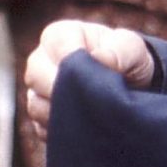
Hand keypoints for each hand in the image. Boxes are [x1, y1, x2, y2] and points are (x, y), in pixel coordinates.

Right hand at [24, 20, 154, 139]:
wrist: (129, 86)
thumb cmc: (126, 59)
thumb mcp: (131, 48)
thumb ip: (119, 51)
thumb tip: (99, 59)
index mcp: (60, 35)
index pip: (55, 45)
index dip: (76, 62)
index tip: (98, 74)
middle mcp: (41, 60)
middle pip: (36, 76)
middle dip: (67, 90)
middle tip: (94, 100)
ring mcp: (37, 89)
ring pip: (36, 105)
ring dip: (65, 113)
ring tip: (94, 112)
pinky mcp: (40, 116)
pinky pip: (41, 127)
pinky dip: (63, 131)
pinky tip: (85, 126)